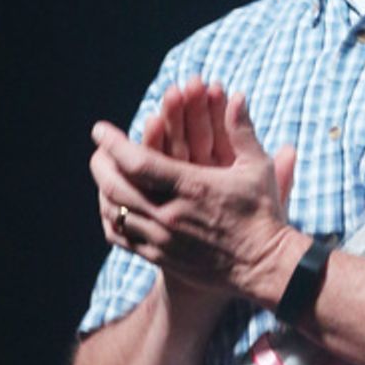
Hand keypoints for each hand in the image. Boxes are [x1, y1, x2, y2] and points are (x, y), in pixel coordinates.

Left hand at [90, 88, 299, 303]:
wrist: (265, 267)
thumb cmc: (263, 213)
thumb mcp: (257, 168)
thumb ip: (242, 131)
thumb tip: (237, 96)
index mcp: (191, 187)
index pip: (137, 161)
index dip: (113, 143)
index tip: (100, 129)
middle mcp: (170, 214)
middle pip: (115, 186)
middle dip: (101, 163)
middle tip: (99, 150)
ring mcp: (162, 239)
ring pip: (115, 213)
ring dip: (102, 190)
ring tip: (104, 175)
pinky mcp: (161, 258)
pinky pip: (122, 238)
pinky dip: (111, 219)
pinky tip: (113, 208)